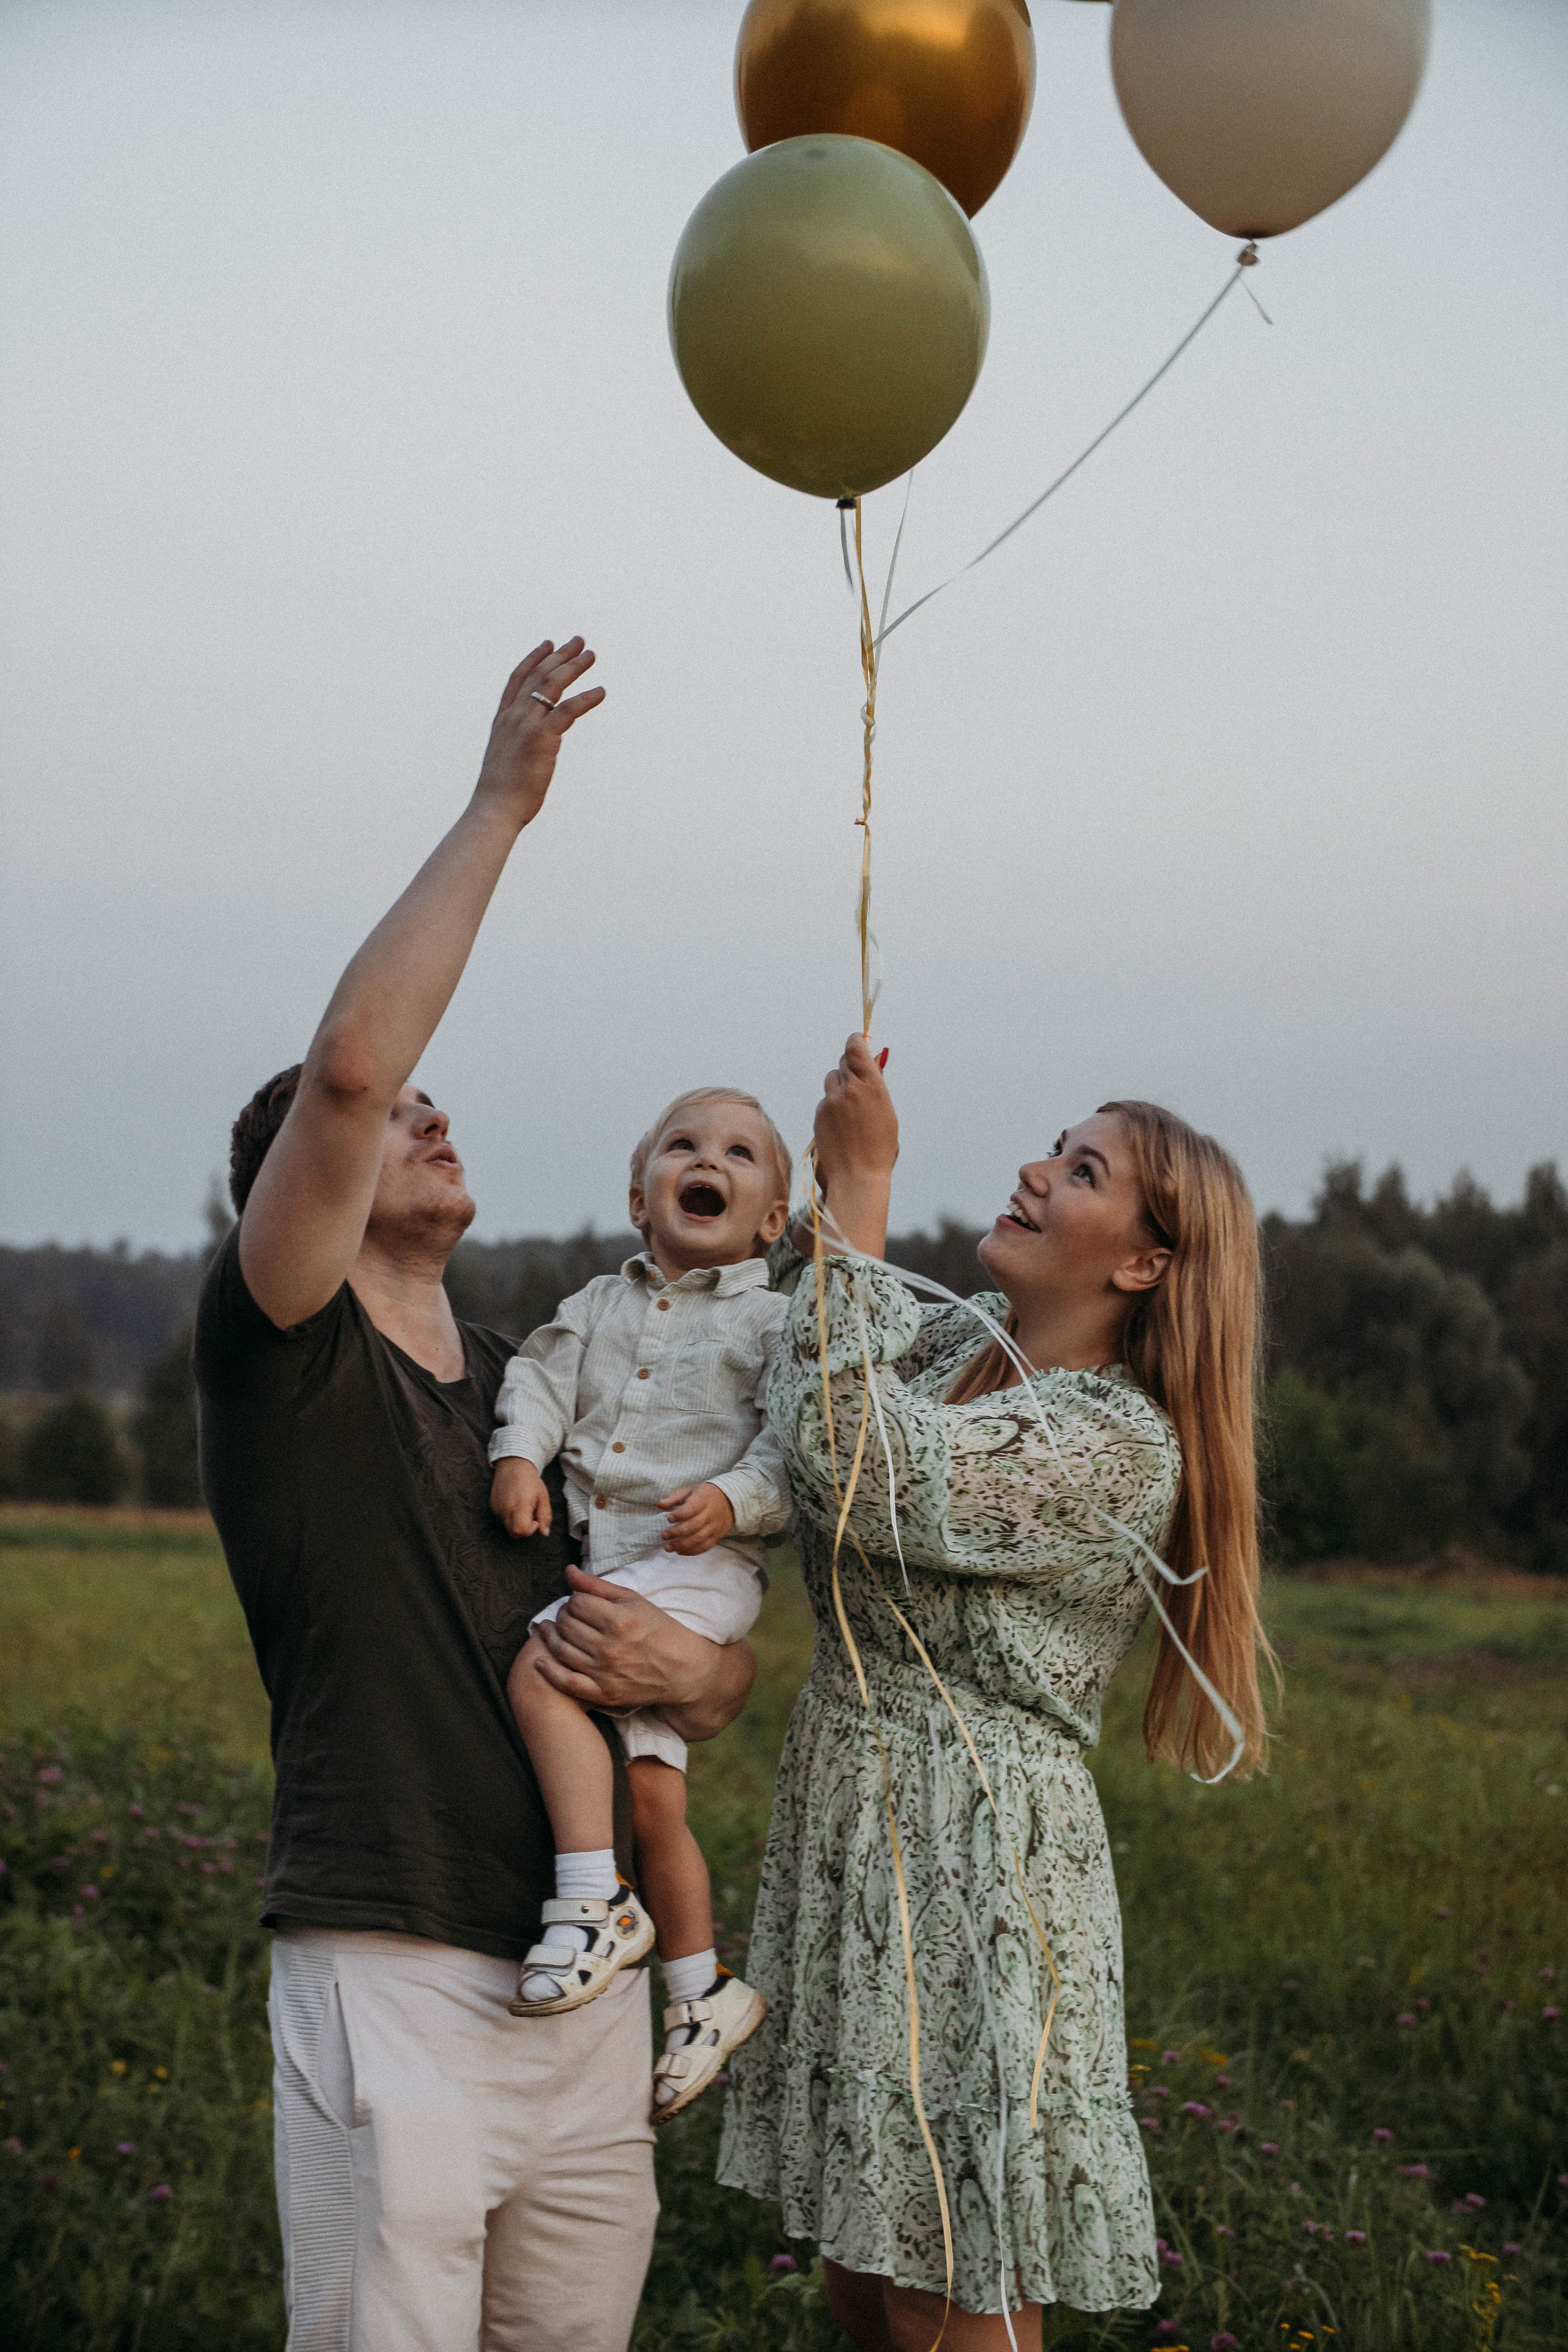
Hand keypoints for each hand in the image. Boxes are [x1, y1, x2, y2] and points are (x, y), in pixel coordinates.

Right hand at [474, 639, 605, 829]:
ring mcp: (525, 725)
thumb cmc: (502, 793)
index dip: (534, 658)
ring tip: (591, 655)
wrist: (495, 808)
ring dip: (573, 667)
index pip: (517, 679)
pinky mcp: (542, 737)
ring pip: (552, 685)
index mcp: (502, 720)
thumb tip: (532, 746)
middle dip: (560, 655)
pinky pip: (568, 709)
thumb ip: (518, 744)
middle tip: (579, 642)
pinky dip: (586, 698)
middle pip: (538, 675)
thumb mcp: (507, 759)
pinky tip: (601, 692)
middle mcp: (512, 716)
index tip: (549, 644)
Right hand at [490, 1456, 551, 1537]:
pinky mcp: (492, 1507)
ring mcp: (497, 1508)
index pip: (521, 1530)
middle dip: (524, 1529)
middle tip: (530, 1514)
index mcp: (519, 1505)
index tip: (536, 1520)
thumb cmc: (530, 1480)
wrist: (513, 1464)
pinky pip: (501, 1520)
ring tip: (522, 1508)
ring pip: (507, 1528)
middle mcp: (505, 1509)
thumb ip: (545, 1516)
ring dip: (516, 1523)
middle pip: (514, 1533)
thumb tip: (545, 1533)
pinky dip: (509, 1517)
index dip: (531, 1529)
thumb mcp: (543, 1496)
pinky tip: (514, 1504)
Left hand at [532, 1564, 755, 1739]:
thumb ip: (598, 1586)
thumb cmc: (660, 1630)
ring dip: (552, 1636)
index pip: (577, 1602)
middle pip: (566, 1624)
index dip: (575, 1598)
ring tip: (553, 1630)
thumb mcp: (634, 1600)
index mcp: (620, 1620)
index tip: (580, 1601)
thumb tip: (569, 1571)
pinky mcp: (603, 1693)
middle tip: (570, 1615)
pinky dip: (548, 1670)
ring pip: (561, 1649)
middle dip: (564, 1615)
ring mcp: (605, 1673)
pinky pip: (566, 1681)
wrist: (684, 1669)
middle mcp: (610, 1647)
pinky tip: (540, 1660)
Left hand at [659, 1483, 735, 1555]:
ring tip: (668, 1547)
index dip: (679, 1515)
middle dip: (676, 1533)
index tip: (668, 1518)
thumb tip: (659, 1504)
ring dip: (681, 1545)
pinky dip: (691, 1551)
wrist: (730, 1501)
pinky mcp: (717, 1537)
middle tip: (664, 1535)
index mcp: (703, 1499)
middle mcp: (710, 1514)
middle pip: (694, 1526)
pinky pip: (705, 1547)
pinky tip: (679, 1551)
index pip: (691, 1508)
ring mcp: (715, 1527)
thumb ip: (674, 1497)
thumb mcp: (690, 1491)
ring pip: (699, 1539)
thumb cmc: (705, 1495)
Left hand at [813, 1034, 898, 1191]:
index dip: (855, 1041)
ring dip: (840, 1086)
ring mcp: (832, 1101)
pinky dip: (832, 1107)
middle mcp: (850, 1089)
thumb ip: (876, 1087)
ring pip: (832, 1080)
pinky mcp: (819, 1114)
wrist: (857, 1176)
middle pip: (843, 1062)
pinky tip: (842, 1127)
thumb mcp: (886, 1113)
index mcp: (872, 1086)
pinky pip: (825, 1101)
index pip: (856, 1048)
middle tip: (857, 1079)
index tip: (857, 1041)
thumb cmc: (880, 1148)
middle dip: (850, 1067)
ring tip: (851, 1110)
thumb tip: (872, 1067)